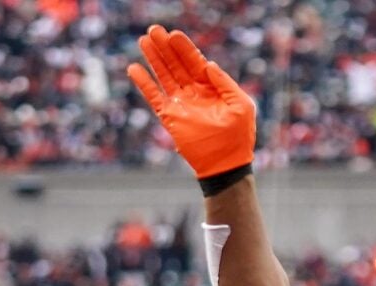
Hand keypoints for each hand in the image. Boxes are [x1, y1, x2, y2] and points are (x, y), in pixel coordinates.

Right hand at [126, 26, 254, 180]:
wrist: (226, 165)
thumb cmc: (239, 137)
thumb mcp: (241, 106)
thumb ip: (226, 84)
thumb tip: (209, 65)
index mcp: (211, 87)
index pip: (195, 62)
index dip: (184, 48)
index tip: (173, 34)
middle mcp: (194, 92)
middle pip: (177, 64)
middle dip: (165, 47)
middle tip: (153, 30)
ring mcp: (181, 104)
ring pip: (164, 76)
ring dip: (154, 59)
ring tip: (144, 41)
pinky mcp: (170, 117)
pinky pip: (154, 97)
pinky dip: (144, 84)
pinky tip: (134, 69)